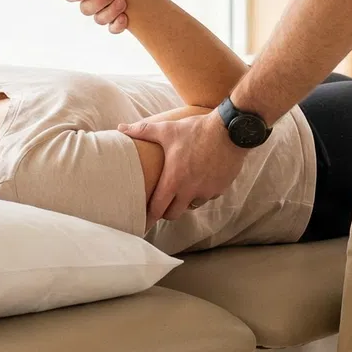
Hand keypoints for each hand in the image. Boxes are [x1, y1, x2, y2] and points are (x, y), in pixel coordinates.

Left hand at [120, 111, 245, 222]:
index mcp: (174, 180)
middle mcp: (190, 190)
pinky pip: (208, 197)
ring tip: (181, 191)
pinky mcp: (221, 188)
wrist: (231, 131)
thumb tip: (120, 128)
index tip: (142, 223)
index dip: (148, 218)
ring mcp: (206, 191)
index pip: (157, 209)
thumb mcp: (167, 129)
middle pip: (173, 214)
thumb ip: (142, 131)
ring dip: (185, 202)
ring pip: (191, 206)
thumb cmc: (196, 130)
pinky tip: (201, 180)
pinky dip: (202, 193)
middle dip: (166, 211)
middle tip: (162, 205)